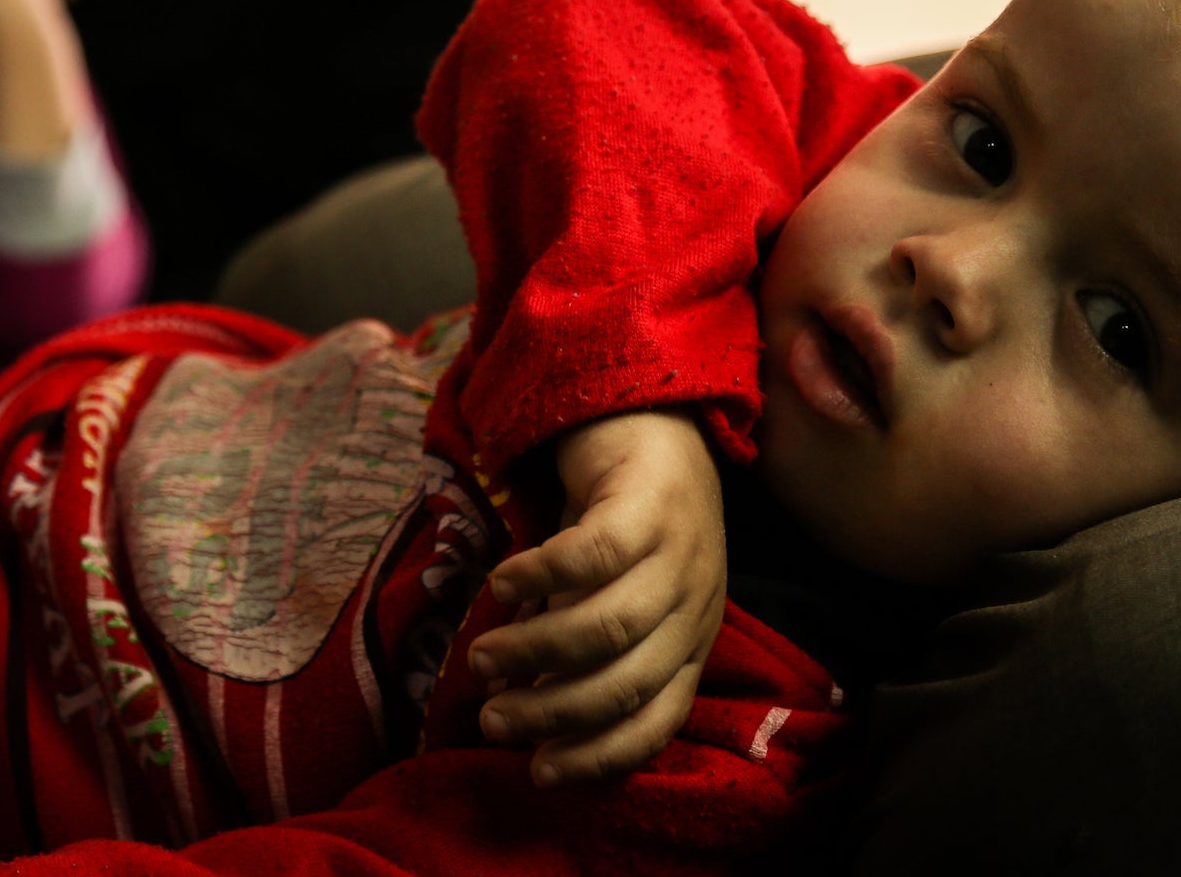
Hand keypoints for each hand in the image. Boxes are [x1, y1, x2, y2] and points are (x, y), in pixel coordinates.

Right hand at [468, 407, 726, 785]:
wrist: (651, 411)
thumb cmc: (626, 513)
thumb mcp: (617, 592)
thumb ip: (581, 645)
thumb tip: (519, 703)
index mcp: (694, 635)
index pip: (661, 718)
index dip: (601, 755)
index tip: (538, 770)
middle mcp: (697, 600)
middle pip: (630, 680)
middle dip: (555, 711)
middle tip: (493, 716)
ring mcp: (680, 549)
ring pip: (610, 626)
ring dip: (538, 651)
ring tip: (483, 657)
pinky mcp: (650, 501)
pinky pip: (592, 555)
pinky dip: (541, 577)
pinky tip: (500, 582)